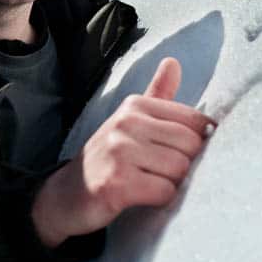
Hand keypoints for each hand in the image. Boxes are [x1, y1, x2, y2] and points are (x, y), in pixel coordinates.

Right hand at [31, 57, 212, 247]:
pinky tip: (141, 197)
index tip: (176, 152)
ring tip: (148, 183)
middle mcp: (126, 123)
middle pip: (191, 145)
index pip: (195, 120)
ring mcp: (119, 152)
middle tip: (159, 172)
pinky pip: (164, 192)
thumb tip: (174, 62)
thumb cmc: (110, 157)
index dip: (196, 142)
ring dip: (171, 184)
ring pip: (180, 169)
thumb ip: (158, 93)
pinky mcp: (116, 184)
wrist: (65, 194)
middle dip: (184, 164)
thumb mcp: (132, 120)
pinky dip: (160, 200)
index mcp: (135, 105)